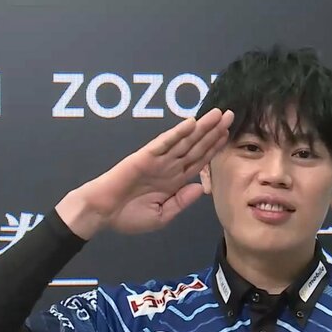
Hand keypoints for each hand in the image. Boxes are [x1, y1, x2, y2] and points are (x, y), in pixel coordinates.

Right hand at [56, 108, 233, 238]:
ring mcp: (158, 160)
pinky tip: (191, 123)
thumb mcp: (162, 216)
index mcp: (174, 181)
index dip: (214, 147)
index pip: (199, 160)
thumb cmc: (127, 217)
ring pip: (184, 141)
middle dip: (213, 132)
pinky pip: (164, 143)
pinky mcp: (145, 156)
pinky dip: (177, 133)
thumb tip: (201, 188)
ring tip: (218, 114)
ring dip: (202, 128)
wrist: (101, 214)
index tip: (227, 135)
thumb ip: (181, 202)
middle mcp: (169, 167)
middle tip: (230, 115)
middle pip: (196, 146)